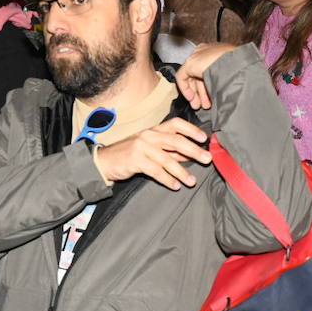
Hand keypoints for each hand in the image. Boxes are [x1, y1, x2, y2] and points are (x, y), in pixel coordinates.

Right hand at [93, 117, 210, 189]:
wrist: (104, 161)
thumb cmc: (131, 154)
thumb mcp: (151, 148)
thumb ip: (171, 151)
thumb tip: (192, 154)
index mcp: (155, 130)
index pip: (176, 124)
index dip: (191, 130)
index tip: (204, 138)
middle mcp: (149, 135)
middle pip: (176, 141)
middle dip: (194, 150)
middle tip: (207, 159)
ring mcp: (141, 147)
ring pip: (167, 159)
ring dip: (181, 172)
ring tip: (192, 181)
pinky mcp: (135, 160)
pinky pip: (156, 171)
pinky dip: (167, 179)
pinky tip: (175, 186)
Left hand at [176, 43, 234, 109]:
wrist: (236, 64)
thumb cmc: (240, 68)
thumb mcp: (232, 74)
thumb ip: (223, 79)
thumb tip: (220, 90)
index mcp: (217, 52)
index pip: (208, 70)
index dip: (208, 87)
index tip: (211, 98)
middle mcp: (206, 53)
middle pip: (199, 75)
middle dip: (201, 93)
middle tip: (204, 105)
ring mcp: (197, 57)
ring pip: (192, 77)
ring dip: (196, 94)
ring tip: (200, 106)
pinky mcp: (189, 63)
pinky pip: (182, 77)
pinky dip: (186, 89)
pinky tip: (191, 98)